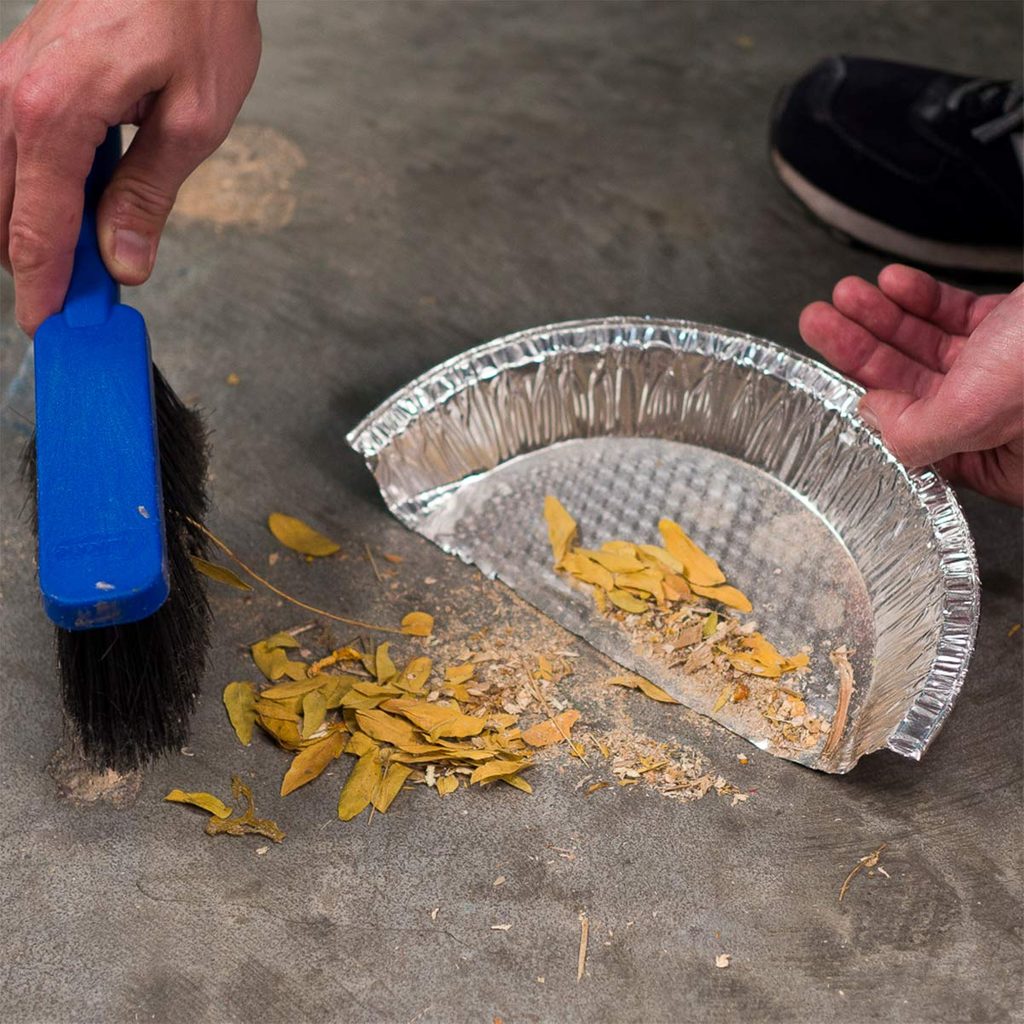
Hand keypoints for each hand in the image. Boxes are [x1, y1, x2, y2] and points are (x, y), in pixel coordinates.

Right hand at [0, 0, 260, 334]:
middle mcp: (13, 96)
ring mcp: (8, 80)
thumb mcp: (194, 120)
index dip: (45, 289)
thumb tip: (122, 260)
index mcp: (53, 113)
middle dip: (42, 265)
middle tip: (88, 300)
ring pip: (2, 186)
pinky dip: (39, 190)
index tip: (52, 329)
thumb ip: (149, 195)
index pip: (36, 230)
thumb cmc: (194, 11)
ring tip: (94, 255)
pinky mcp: (19, 72)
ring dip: (40, 228)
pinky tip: (82, 204)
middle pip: (7, 214)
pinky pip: (12, 151)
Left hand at [800, 264, 1022, 505]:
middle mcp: (1004, 419)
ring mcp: (1011, 371)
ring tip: (847, 296)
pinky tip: (896, 285)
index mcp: (1001, 459)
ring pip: (929, 344)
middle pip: (912, 384)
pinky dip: (924, 298)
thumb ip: (920, 433)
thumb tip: (876, 423)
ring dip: (884, 317)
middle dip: (861, 347)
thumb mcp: (982, 412)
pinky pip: (958, 315)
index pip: (916, 437)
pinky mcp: (1018, 329)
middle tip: (820, 320)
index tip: (832, 372)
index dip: (871, 403)